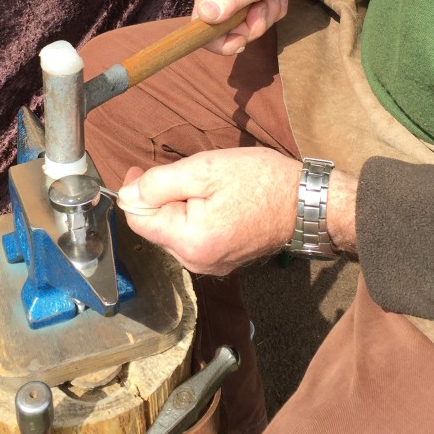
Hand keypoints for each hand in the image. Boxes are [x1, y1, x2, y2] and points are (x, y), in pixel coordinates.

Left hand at [118, 149, 358, 273]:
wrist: (307, 203)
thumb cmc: (260, 181)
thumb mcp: (205, 170)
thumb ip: (160, 183)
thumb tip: (126, 193)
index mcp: (190, 242)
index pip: (139, 221)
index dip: (135, 192)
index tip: (141, 168)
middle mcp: (197, 262)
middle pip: (156, 228)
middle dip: (160, 198)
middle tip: (183, 170)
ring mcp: (212, 265)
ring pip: (175, 232)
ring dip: (178, 206)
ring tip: (204, 184)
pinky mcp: (224, 261)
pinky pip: (194, 238)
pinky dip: (195, 217)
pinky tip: (215, 199)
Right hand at [193, 0, 301, 53]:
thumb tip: (205, 15)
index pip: (201, 31)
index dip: (222, 42)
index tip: (244, 39)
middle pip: (226, 32)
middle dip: (252, 26)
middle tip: (265, 6)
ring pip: (243, 27)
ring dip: (265, 16)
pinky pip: (254, 18)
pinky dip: (269, 11)